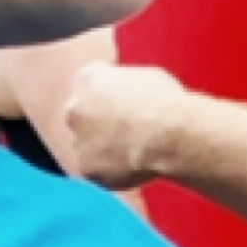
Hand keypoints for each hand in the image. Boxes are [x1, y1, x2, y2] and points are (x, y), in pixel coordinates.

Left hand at [48, 60, 190, 191]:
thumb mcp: (145, 76)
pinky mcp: (86, 168)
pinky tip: (132, 165)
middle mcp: (75, 109)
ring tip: (135, 148)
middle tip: (126, 128)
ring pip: (88, 145)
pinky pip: (97, 170)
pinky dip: (111, 170)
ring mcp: (77, 140)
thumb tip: (124, 92)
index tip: (121, 101)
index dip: (107, 93)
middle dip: (98, 121)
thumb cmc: (165, 101)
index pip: (90, 84)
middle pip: (82, 115)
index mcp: (88, 79)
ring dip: (104, 147)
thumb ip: (122, 84)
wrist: (171, 135)